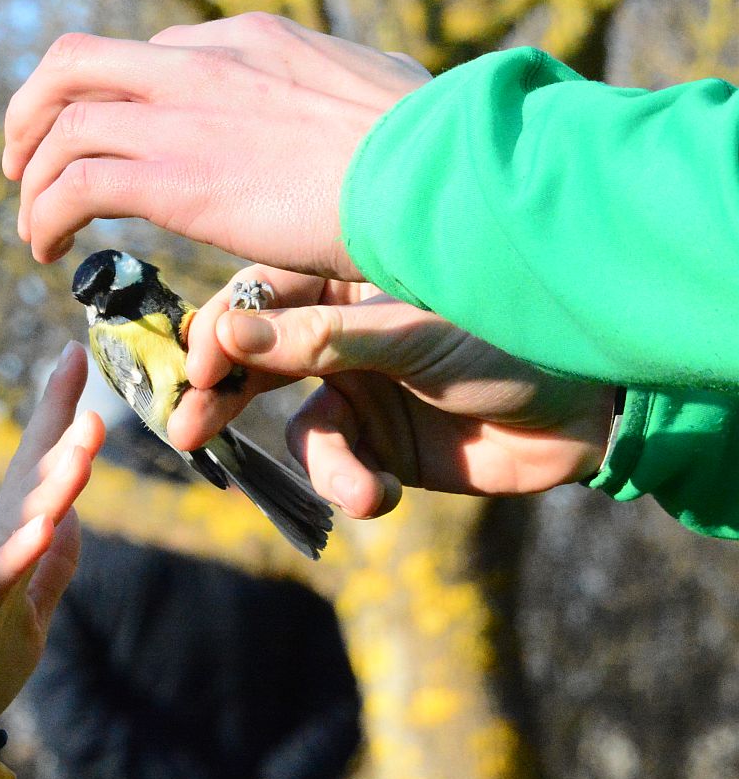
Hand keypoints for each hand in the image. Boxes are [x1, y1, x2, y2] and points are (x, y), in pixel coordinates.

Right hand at [0, 343, 105, 726]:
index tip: (75, 357)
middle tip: (75, 362)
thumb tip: (74, 518)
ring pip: (20, 515)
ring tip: (85, 434)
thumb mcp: (31, 613)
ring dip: (54, 475)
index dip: (58, 414)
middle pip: (27, 471)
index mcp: (10, 542)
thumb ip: (52, 568)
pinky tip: (48, 524)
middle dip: (54, 418)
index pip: (40, 468)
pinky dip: (22, 552)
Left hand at [2, 13, 429, 276]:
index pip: (149, 52)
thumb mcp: (376, 93)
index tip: (102, 139)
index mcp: (251, 38)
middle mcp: (203, 62)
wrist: (437, 176)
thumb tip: (356, 107)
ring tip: (34, 228)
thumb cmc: (431, 151)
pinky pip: (76, 185)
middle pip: (76, 63)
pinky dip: (44, 215)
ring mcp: (183, 114)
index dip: (110, 98)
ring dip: (33, 177)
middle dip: (35, 111)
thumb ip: (335, 95)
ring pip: (62, 124)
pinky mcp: (176, 177)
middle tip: (23, 162)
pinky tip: (47, 251)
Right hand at [166, 267, 616, 517]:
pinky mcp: (378, 447)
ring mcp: (356, 391)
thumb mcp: (410, 335)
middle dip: (222, 402)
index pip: (256, 300)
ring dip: (324, 464)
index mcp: (340, 282)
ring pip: (298, 430)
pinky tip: (382, 497)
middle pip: (254, 365)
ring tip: (356, 487)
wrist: (589, 412)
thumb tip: (226, 332)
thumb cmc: (509, 341)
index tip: (201, 371)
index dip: (221, 335)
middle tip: (189, 432)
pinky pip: (337, 469)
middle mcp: (336, 335)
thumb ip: (320, 339)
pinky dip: (354, 487)